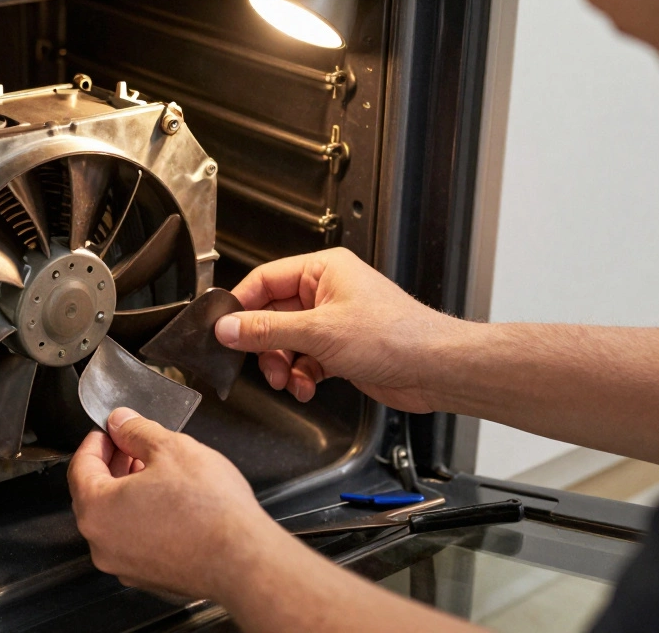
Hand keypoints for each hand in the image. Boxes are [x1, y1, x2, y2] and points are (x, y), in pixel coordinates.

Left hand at [67, 408, 279, 599]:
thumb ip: (136, 431)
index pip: (80, 466)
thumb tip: (121, 422)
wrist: (244, 561)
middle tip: (133, 444)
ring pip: (115, 519)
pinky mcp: (149, 577)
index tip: (111, 429)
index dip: (96, 441)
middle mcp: (102, 544)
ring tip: (157, 470)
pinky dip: (144, 518)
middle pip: (94, 494)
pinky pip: (135, 540)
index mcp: (97, 510)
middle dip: (113, 464)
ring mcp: (125, 566)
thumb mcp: (170, 448)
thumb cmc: (208, 510)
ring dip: (128, 491)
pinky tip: (170, 501)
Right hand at [214, 247, 468, 411]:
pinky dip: (302, 376)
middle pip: (273, 315)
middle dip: (265, 345)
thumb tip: (228, 327)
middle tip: (263, 364)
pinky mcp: (340, 348)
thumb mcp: (318, 332)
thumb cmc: (396, 336)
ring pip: (287, 341)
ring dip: (283, 365)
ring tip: (288, 381)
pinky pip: (305, 359)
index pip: (264, 280)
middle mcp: (327, 291)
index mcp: (322, 270)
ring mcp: (334, 321)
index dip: (241, 306)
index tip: (224, 330)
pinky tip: (307, 387)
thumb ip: (266, 331)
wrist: (434, 369)